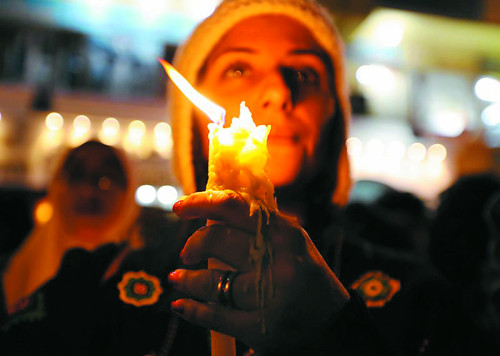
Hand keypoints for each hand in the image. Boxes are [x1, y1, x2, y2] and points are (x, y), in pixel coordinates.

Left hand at [168, 190, 348, 353]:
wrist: (333, 323)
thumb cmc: (305, 275)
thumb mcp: (291, 242)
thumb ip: (258, 226)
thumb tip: (211, 212)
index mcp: (286, 234)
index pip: (235, 207)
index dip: (201, 203)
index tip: (180, 207)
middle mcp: (280, 261)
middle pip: (217, 240)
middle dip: (193, 245)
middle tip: (186, 252)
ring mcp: (271, 296)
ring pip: (211, 281)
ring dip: (187, 279)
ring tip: (178, 278)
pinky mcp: (261, 328)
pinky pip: (215, 315)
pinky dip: (192, 310)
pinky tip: (182, 305)